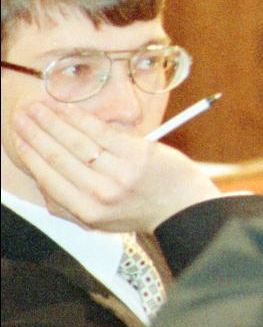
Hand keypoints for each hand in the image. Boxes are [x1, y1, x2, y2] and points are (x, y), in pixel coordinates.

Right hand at [10, 100, 219, 232]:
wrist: (181, 206)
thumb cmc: (138, 209)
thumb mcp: (97, 219)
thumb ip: (67, 204)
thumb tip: (40, 178)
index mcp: (85, 212)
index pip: (47, 178)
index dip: (29, 154)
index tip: (17, 137)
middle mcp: (99, 193)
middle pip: (57, 156)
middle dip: (34, 133)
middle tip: (19, 115)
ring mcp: (119, 172)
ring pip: (75, 141)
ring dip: (51, 121)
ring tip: (36, 107)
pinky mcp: (137, 153)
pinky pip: (100, 131)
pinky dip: (79, 117)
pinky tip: (64, 108)